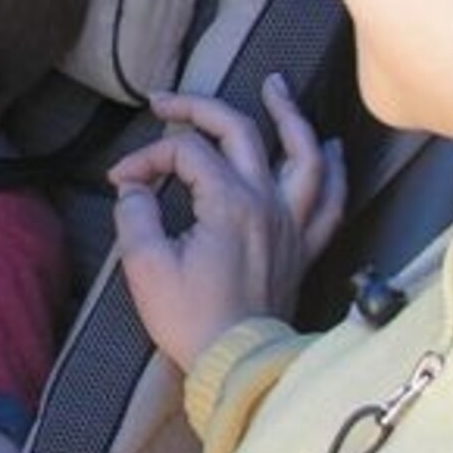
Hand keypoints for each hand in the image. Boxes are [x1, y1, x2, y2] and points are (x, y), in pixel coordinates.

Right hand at [111, 74, 346, 372]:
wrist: (238, 365)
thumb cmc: (191, 318)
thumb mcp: (144, 264)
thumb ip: (135, 213)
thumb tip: (134, 189)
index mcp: (230, 204)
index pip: (185, 153)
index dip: (147, 158)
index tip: (120, 182)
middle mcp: (268, 204)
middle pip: (242, 132)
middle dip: (200, 108)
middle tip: (169, 101)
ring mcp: (293, 224)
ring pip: (304, 154)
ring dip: (289, 116)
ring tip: (276, 88)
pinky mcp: (304, 247)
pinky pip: (330, 200)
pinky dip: (333, 169)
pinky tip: (330, 148)